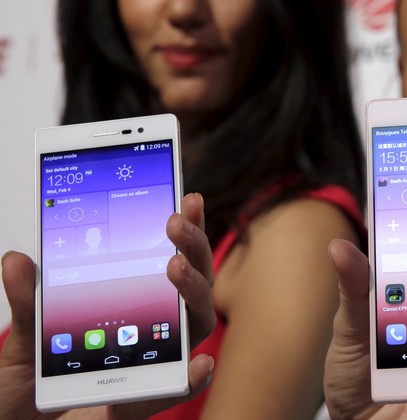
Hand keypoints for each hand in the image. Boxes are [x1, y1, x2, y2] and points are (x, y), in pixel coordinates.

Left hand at [0, 193, 216, 418]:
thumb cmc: (28, 391)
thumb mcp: (26, 338)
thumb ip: (29, 301)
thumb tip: (18, 260)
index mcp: (133, 308)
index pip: (169, 263)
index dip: (185, 232)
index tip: (184, 199)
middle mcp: (151, 333)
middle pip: (193, 288)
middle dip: (193, 249)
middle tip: (175, 223)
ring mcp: (150, 365)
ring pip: (195, 327)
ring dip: (195, 293)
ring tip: (175, 267)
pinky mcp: (139, 402)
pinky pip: (173, 390)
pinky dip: (191, 379)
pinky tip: (198, 363)